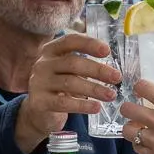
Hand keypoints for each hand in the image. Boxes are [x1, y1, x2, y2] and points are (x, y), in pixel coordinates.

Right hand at [15, 32, 120, 152]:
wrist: (36, 111)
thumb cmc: (59, 86)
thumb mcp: (68, 71)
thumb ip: (84, 65)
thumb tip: (113, 71)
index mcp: (51, 51)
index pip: (70, 41)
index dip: (89, 44)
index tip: (107, 51)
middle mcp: (43, 64)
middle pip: (73, 63)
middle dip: (98, 70)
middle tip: (117, 77)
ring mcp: (39, 83)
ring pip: (70, 83)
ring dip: (94, 89)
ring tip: (111, 95)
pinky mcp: (39, 102)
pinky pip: (64, 102)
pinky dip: (83, 105)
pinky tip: (96, 107)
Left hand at [119, 80, 153, 153]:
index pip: (142, 87)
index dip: (140, 87)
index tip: (141, 91)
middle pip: (127, 109)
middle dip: (129, 109)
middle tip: (135, 112)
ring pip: (127, 130)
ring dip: (132, 129)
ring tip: (140, 130)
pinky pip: (137, 148)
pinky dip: (140, 145)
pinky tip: (148, 144)